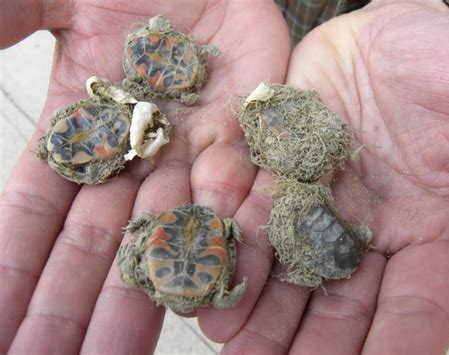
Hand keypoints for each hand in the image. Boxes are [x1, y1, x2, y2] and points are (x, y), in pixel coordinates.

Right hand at [0, 0, 289, 352]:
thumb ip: (2, 27)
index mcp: (81, 129)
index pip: (37, 216)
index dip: (15, 272)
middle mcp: (134, 155)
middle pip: (99, 245)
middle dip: (73, 308)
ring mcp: (189, 151)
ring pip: (163, 236)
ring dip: (142, 298)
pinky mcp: (242, 137)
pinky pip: (231, 197)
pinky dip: (218, 241)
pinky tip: (202, 293)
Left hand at [215, 1, 448, 353]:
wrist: (390, 37)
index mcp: (428, 226)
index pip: (414, 303)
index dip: (393, 345)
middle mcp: (366, 223)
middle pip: (335, 297)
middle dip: (302, 339)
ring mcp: (317, 193)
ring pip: (284, 257)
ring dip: (255, 295)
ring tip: (220, 330)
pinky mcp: (278, 160)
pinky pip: (253, 196)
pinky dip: (233, 225)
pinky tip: (213, 256)